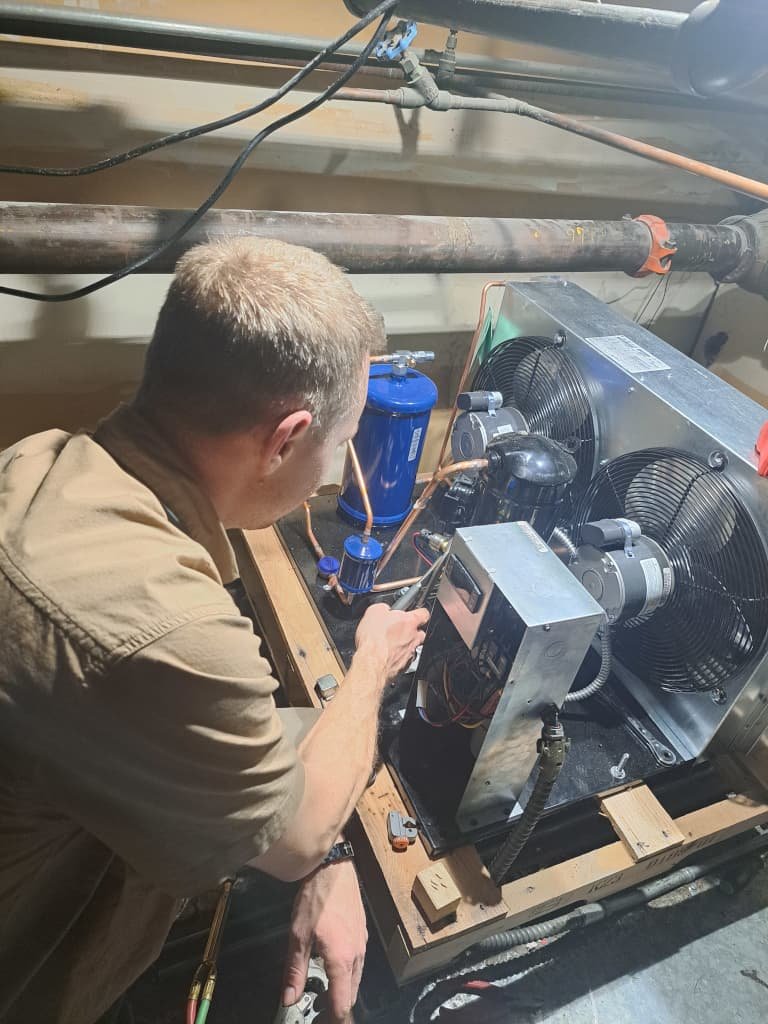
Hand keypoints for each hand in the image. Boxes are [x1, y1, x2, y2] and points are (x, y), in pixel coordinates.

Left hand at [282, 861, 366, 1022]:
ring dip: (344, 990)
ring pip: (357, 977)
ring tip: (327, 993)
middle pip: (352, 994)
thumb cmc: (317, 897)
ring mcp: (362, 942)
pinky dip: (348, 972)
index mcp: (341, 960)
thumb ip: (294, 970)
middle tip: (322, 1013)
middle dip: (338, 1007)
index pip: (342, 1003)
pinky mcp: (362, 931)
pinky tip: (335, 966)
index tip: (322, 1023)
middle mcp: (356, 954)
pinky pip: (359, 961)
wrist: (333, 867)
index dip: (333, 1019)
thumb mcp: (298, 935)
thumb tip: (288, 998)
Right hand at [355, 603, 428, 679]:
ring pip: (412, 647)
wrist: (371, 663)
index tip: (411, 613)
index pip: (424, 613)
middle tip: (396, 629)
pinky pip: (404, 659)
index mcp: (410, 622)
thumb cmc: (374, 640)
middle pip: (420, 632)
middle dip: (410, 630)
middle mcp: (414, 638)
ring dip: (403, 644)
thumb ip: (384, 608)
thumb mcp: (373, 611)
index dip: (418, 612)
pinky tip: (385, 655)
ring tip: (388, 644)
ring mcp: (410, 653)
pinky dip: (397, 657)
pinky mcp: (404, 667)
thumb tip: (384, 609)